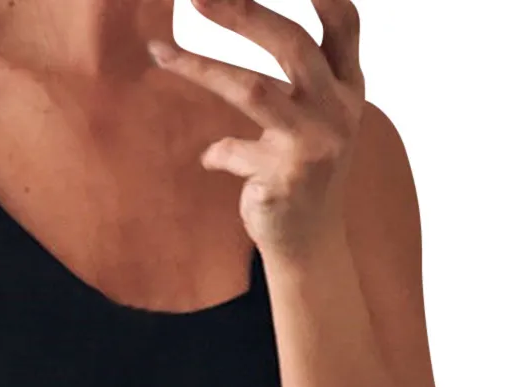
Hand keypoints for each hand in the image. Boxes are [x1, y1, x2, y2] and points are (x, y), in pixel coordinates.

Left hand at [147, 0, 365, 261]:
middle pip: (291, 45)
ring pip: (254, 90)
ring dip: (202, 67)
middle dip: (242, 13)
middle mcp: (338, 111)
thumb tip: (223, 74)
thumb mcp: (299, 124)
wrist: (308, 243)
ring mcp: (316, 144)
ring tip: (160, 51)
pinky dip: (218, 153)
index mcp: (346, 88)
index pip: (344, 24)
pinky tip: (210, 159)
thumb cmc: (299, 175)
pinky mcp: (287, 177)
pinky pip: (233, 153)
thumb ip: (279, 88)